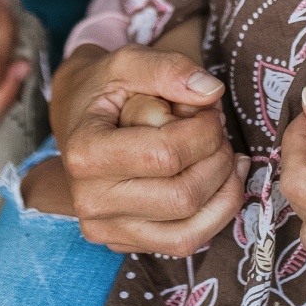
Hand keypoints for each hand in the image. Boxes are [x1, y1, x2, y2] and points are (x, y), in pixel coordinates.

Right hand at [50, 44, 245, 253]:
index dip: (204, 130)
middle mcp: (90, 201)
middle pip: (182, 196)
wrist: (79, 117)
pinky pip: (184, 243)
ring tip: (226, 156)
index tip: (209, 110)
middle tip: (218, 131)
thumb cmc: (105, 88)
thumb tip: (212, 93)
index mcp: (86, 153)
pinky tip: (222, 181)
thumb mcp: (128, 62)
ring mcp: (106, 228)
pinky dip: (216, 214)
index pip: (166, 154)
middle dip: (216, 159)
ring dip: (224, 190)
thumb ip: (168, 68)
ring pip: (190, 230)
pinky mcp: (124, 243)